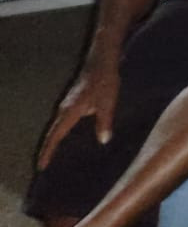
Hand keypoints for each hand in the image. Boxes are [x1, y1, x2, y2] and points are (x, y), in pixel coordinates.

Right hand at [38, 53, 118, 167]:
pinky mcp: (73, 101)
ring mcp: (67, 104)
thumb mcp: (107, 102)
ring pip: (57, 126)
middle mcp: (64, 109)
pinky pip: (64, 120)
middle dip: (48, 149)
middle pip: (52, 133)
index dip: (48, 151)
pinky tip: (70, 137)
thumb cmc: (104, 80)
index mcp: (70, 111)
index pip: (55, 136)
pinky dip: (62, 131)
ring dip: (55, 140)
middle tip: (45, 165)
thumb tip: (103, 140)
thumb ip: (104, 121)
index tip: (41, 166)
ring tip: (55, 156)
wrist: (101, 60)